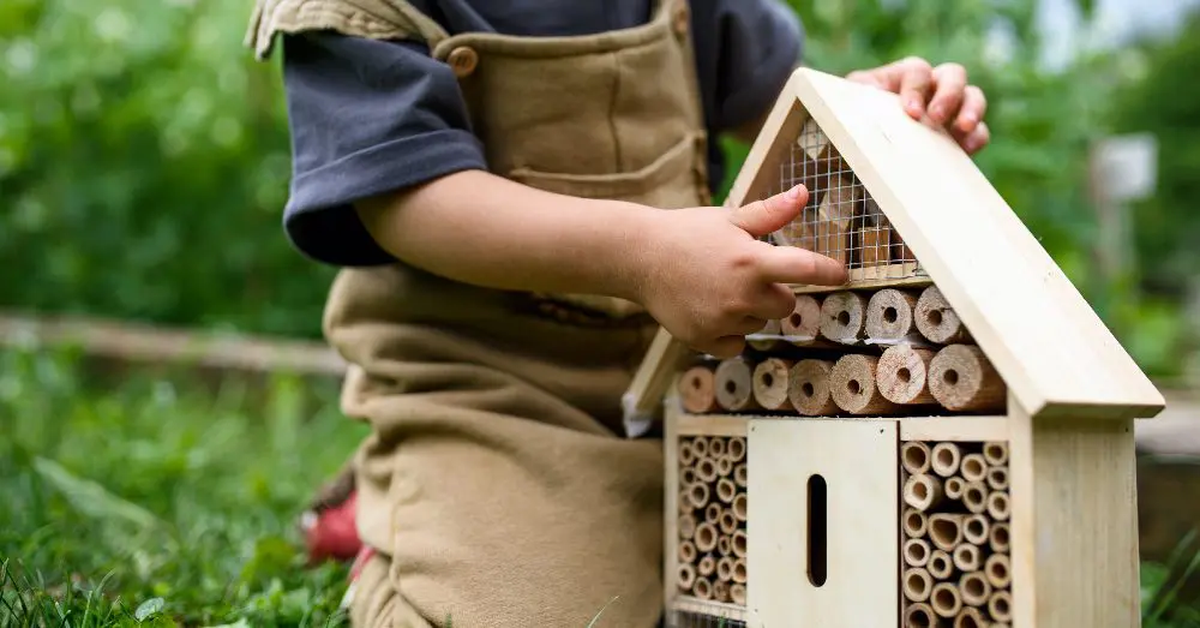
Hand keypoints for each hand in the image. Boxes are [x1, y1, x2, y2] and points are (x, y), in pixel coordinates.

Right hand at [636, 185, 847, 357]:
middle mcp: (741, 294)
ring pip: (760, 324)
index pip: (806, 269)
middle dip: (776, 293)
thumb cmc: (688, 233)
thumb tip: (803, 193)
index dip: (829, 272)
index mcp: (751, 260)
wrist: (639, 257)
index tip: (841, 274)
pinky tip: (710, 309)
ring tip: (720, 289)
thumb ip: (770, 213)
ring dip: (750, 311)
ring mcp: (722, 320)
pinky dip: (730, 332)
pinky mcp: (704, 339)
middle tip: (750, 276)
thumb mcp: (729, 218)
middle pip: (786, 306)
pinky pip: (736, 344)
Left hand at [846, 57, 989, 154]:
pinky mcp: (960, 135)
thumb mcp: (851, 105)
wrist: (862, 153)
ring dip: (972, 110)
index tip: (911, 111)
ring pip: (973, 96)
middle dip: (948, 94)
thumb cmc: (856, 121)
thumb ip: (858, 96)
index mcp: (904, 76)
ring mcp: (951, 109)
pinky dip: (976, 137)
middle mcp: (932, 87)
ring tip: (963, 128)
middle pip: (953, 75)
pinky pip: (979, 130)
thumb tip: (865, 95)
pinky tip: (966, 149)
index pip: (917, 71)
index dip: (917, 89)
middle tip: (937, 117)